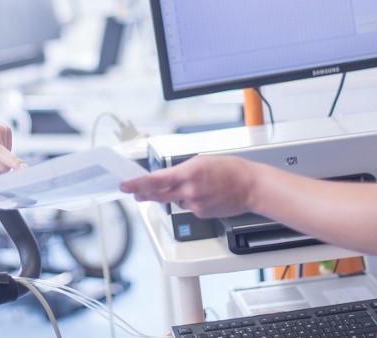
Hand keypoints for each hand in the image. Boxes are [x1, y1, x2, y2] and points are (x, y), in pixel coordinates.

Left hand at [119, 154, 256, 216]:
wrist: (250, 186)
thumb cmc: (231, 170)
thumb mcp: (201, 161)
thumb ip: (181, 170)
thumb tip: (168, 178)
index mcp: (187, 173)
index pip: (155, 181)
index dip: (137, 184)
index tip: (126, 185)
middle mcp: (189, 190)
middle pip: (158, 195)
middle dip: (144, 194)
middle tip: (134, 193)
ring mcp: (195, 204)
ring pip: (175, 201)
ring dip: (176, 194)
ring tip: (197, 185)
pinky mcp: (201, 214)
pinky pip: (189, 207)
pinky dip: (191, 201)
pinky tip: (205, 194)